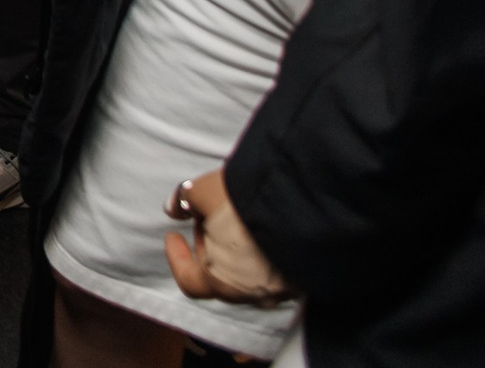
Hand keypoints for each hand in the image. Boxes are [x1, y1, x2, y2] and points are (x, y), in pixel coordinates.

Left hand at [164, 169, 294, 306]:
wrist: (311, 202)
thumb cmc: (248, 201)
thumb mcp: (206, 191)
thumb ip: (185, 199)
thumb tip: (174, 207)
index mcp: (223, 282)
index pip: (190, 280)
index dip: (177, 258)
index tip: (173, 236)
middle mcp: (253, 293)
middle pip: (220, 274)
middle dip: (207, 245)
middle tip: (205, 216)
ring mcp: (283, 287)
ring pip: (248, 270)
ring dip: (234, 246)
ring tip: (234, 215)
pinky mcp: (306, 275)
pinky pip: (274, 265)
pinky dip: (259, 248)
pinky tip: (259, 222)